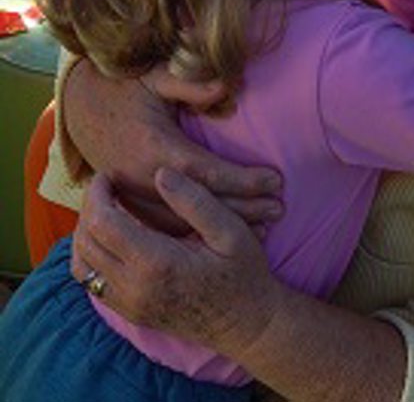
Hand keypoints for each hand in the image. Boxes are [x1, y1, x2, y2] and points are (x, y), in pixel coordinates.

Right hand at [64, 59, 282, 231]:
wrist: (81, 107)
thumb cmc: (124, 88)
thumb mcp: (154, 77)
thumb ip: (188, 84)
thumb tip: (226, 85)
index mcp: (155, 146)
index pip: (207, 171)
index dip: (243, 179)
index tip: (276, 180)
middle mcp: (144, 177)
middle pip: (202, 203)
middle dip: (244, 209)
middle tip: (280, 210)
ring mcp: (135, 195)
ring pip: (185, 223)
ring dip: (224, 226)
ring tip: (264, 228)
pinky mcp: (130, 204)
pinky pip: (166, 228)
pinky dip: (197, 235)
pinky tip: (224, 236)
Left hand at [71, 171, 282, 354]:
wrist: (246, 324)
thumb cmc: (243, 273)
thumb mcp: (230, 230)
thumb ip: (195, 201)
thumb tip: (160, 173)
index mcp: (156, 263)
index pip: (103, 222)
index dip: (98, 193)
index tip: (108, 174)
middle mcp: (134, 288)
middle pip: (85, 241)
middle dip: (89, 207)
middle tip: (105, 186)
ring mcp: (129, 305)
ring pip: (81, 265)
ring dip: (85, 232)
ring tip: (106, 209)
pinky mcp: (130, 313)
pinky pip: (92, 283)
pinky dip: (92, 255)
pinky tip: (113, 237)